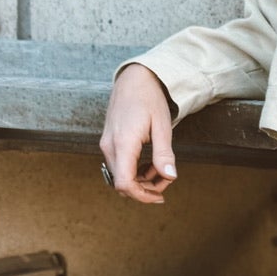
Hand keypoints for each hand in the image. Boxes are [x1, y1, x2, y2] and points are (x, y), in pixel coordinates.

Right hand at [101, 63, 176, 203]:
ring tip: (161, 172)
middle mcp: (109, 146)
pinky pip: (119, 166)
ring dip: (141, 181)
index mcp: (123, 143)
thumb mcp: (162, 126)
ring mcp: (106, 144)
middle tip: (167, 181)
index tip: (160, 196)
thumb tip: (170, 177)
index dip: (141, 196)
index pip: (124, 183)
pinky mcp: (108, 142)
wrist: (134, 78)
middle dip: (146, 189)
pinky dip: (134, 171)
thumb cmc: (150, 99)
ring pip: (120, 176)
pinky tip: (150, 164)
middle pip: (122, 183)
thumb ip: (164, 154)